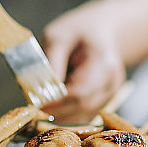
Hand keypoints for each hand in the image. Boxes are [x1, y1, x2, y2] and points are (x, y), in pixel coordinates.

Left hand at [41, 0, 125, 123]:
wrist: (100, 30)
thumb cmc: (78, 30)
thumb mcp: (57, 36)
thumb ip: (50, 62)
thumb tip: (42, 91)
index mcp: (103, 62)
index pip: (80, 93)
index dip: (57, 103)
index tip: (37, 104)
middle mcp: (111, 82)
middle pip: (82, 108)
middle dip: (56, 110)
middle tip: (35, 103)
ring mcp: (110, 93)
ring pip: (82, 116)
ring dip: (60, 113)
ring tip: (46, 98)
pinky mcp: (104, 101)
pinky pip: (83, 115)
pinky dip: (67, 112)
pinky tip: (58, 99)